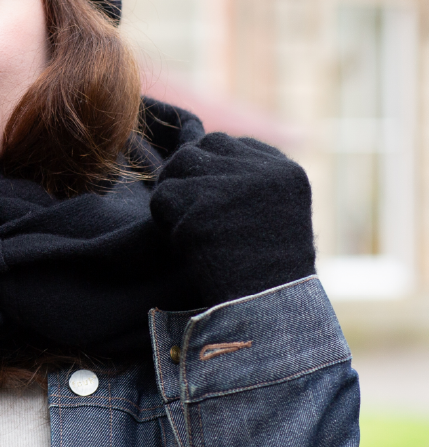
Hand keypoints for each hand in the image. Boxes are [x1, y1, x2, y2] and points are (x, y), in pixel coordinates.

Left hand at [149, 133, 315, 306]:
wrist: (264, 308)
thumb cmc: (263, 269)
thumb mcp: (270, 212)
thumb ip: (243, 176)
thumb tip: (190, 138)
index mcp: (285, 170)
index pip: (228, 144)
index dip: (210, 172)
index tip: (213, 203)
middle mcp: (262, 170)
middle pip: (201, 148)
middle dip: (188, 176)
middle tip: (191, 212)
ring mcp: (231, 186)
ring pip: (178, 167)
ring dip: (175, 196)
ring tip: (191, 228)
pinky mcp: (202, 206)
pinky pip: (162, 196)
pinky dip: (165, 219)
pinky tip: (185, 241)